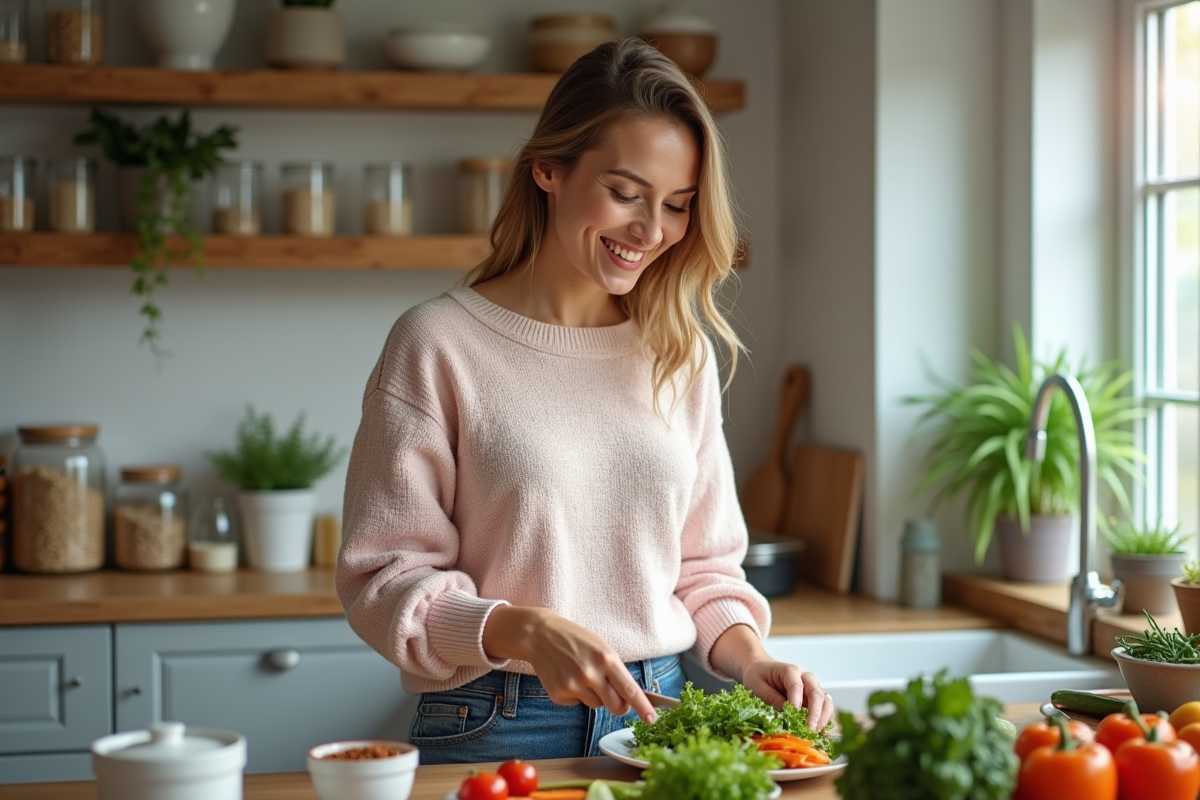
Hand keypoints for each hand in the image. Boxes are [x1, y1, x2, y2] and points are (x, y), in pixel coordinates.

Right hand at [483, 605, 657, 723]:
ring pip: (596, 705)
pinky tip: (566, 677)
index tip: (651, 719)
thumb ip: (616, 671)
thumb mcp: (601, 647)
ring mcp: (574, 685)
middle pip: (615, 706)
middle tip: (613, 696)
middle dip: (619, 706)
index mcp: (606, 659)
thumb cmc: (576, 640)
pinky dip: (576, 695)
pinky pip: (577, 704)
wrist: (541, 635)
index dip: (642, 706)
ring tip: (580, 674)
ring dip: (593, 695)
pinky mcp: (559, 695)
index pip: (629, 689)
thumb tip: (630, 697)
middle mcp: (591, 674)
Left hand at [710, 623, 833, 729]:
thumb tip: (786, 714)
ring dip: (823, 717)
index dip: (797, 701)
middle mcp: (805, 678)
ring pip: (825, 700)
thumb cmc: (758, 675)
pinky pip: (824, 708)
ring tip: (815, 732)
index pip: (797, 685)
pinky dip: (824, 719)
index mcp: (790, 671)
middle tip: (810, 728)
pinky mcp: (813, 699)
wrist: (760, 668)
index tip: (794, 715)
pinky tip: (819, 731)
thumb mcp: (757, 686)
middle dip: (815, 712)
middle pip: (817, 693)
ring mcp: (811, 688)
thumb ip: (772, 698)